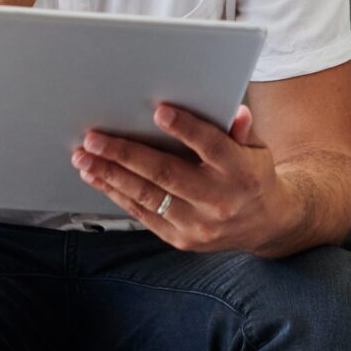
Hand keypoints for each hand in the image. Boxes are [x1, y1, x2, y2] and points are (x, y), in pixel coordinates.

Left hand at [71, 103, 305, 255]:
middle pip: (166, 174)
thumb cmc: (253, 174)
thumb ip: (241, 130)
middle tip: (93, 138)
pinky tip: (98, 177)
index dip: (186, 128)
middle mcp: (220, 201)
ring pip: (147, 196)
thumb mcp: (256, 149)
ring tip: (84, 158)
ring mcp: (199, 225)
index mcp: (241, 172)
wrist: (266, 224)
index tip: (158, 110)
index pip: (212, 146)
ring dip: (110, 175)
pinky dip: (117, 194)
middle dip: (125, 154)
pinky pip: (143, 214)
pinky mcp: (182, 240)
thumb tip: (235, 111)